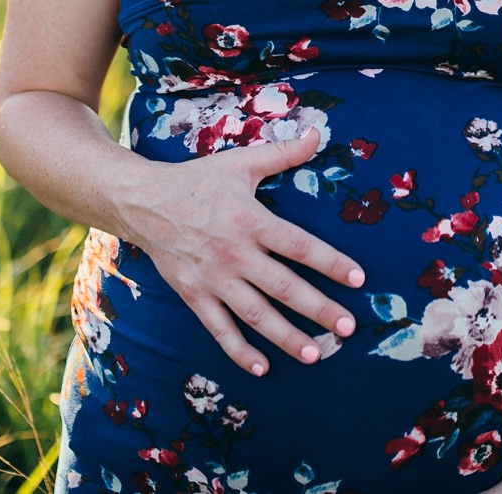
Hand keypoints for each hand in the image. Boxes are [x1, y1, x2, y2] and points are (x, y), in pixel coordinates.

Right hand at [120, 130, 365, 375]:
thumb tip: (316, 134)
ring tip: (315, 354)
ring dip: (286, 337)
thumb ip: (282, 153)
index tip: (358, 279)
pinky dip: (240, 350)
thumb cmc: (198, 181)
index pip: (299, 246)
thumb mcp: (240, 163)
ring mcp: (213, 278)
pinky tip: (262, 367)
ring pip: (256, 314)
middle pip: (283, 287)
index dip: (330, 262)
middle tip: (347, 327)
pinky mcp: (194, 295)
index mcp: (251, 220)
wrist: (143, 202)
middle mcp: (235, 253)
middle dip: (318, 309)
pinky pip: (219, 329)